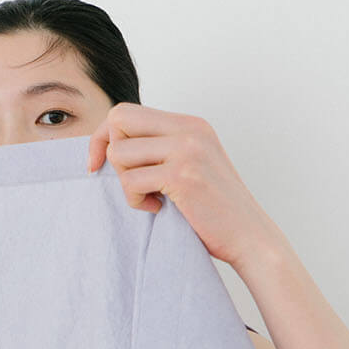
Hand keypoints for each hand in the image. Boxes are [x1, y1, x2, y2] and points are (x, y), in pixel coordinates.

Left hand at [85, 104, 268, 266]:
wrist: (250, 236)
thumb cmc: (215, 208)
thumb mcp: (191, 164)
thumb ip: (161, 148)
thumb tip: (110, 142)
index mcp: (191, 124)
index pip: (127, 111)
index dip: (104, 136)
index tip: (98, 163)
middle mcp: (189, 129)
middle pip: (118, 119)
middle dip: (108, 152)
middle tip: (127, 180)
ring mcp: (187, 150)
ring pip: (119, 153)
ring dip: (126, 182)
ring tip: (150, 197)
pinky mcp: (182, 175)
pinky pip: (131, 181)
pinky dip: (136, 201)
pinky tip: (159, 208)